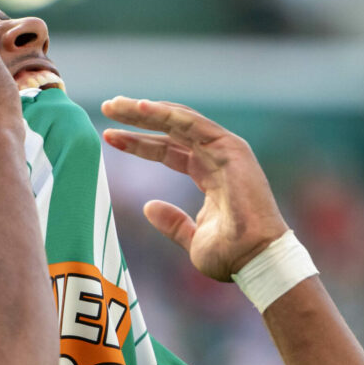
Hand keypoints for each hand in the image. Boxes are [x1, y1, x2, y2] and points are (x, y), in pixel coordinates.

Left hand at [101, 97, 287, 280]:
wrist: (255, 259)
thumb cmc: (231, 255)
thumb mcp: (192, 239)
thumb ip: (172, 222)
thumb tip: (148, 207)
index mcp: (210, 175)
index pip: (169, 151)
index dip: (139, 144)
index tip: (110, 138)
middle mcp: (217, 157)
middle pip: (170, 131)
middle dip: (137, 119)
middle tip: (107, 108)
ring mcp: (225, 150)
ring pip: (178, 121)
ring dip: (146, 110)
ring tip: (115, 105)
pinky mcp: (230, 147)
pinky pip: (192, 124)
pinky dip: (166, 114)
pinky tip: (141, 107)